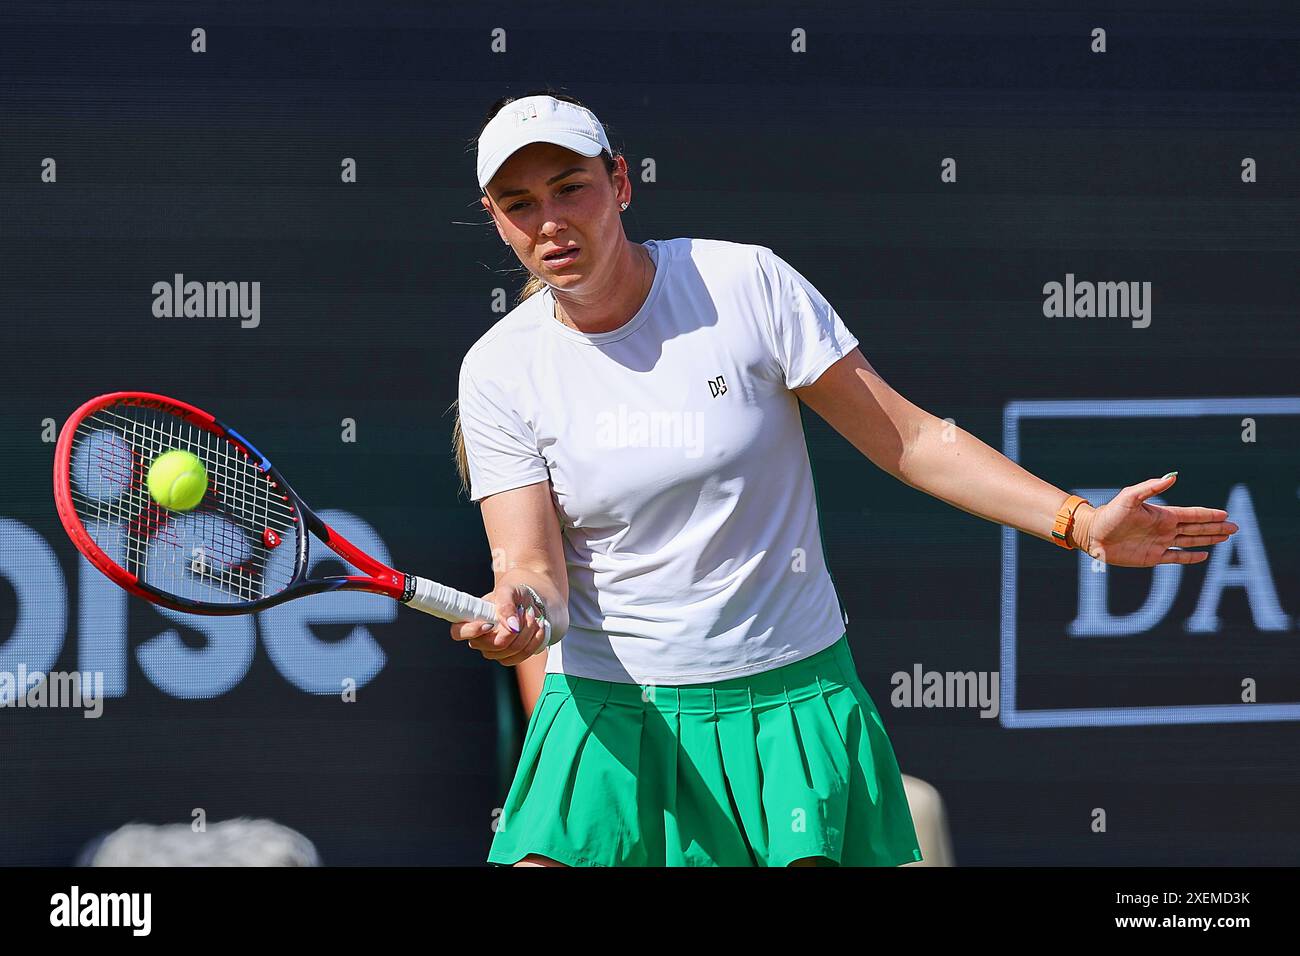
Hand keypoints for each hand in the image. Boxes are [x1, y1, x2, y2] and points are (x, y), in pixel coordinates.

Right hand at [449, 583, 549, 665]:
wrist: (532, 601)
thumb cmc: (514, 593)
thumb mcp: (509, 591)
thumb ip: (506, 605)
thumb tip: (511, 626)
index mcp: (472, 620)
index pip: (458, 632)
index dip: (471, 632)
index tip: (490, 624)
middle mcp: (480, 639)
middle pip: (493, 645)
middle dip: (514, 628)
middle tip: (525, 610)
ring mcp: (495, 651)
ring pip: (511, 651)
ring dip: (527, 632)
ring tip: (532, 615)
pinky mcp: (510, 657)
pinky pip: (523, 656)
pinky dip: (535, 640)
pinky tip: (538, 627)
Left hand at [1075, 473, 1238, 567]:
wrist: (1092, 534)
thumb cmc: (1109, 514)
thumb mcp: (1129, 497)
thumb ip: (1150, 487)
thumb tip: (1172, 477)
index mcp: (1162, 515)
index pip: (1192, 514)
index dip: (1209, 515)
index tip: (1226, 515)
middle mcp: (1164, 529)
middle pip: (1196, 528)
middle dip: (1216, 528)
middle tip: (1235, 528)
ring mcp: (1160, 543)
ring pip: (1190, 541)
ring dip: (1208, 540)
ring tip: (1225, 538)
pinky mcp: (1152, 557)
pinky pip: (1176, 557)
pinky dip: (1190, 557)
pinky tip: (1204, 555)